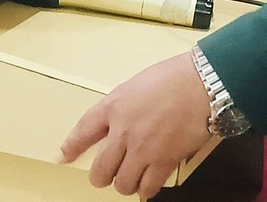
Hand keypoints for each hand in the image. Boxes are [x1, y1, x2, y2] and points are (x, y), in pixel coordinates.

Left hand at [60, 53, 212, 197]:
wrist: (202, 84)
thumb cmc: (174, 77)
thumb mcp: (137, 84)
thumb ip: (124, 106)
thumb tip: (122, 124)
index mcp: (113, 106)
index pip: (83, 132)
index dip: (71, 147)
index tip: (64, 157)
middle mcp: (123, 131)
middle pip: (100, 170)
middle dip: (101, 177)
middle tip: (107, 175)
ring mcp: (143, 149)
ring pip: (123, 184)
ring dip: (125, 184)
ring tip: (131, 178)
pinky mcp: (164, 161)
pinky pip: (148, 187)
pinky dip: (147, 189)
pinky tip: (149, 183)